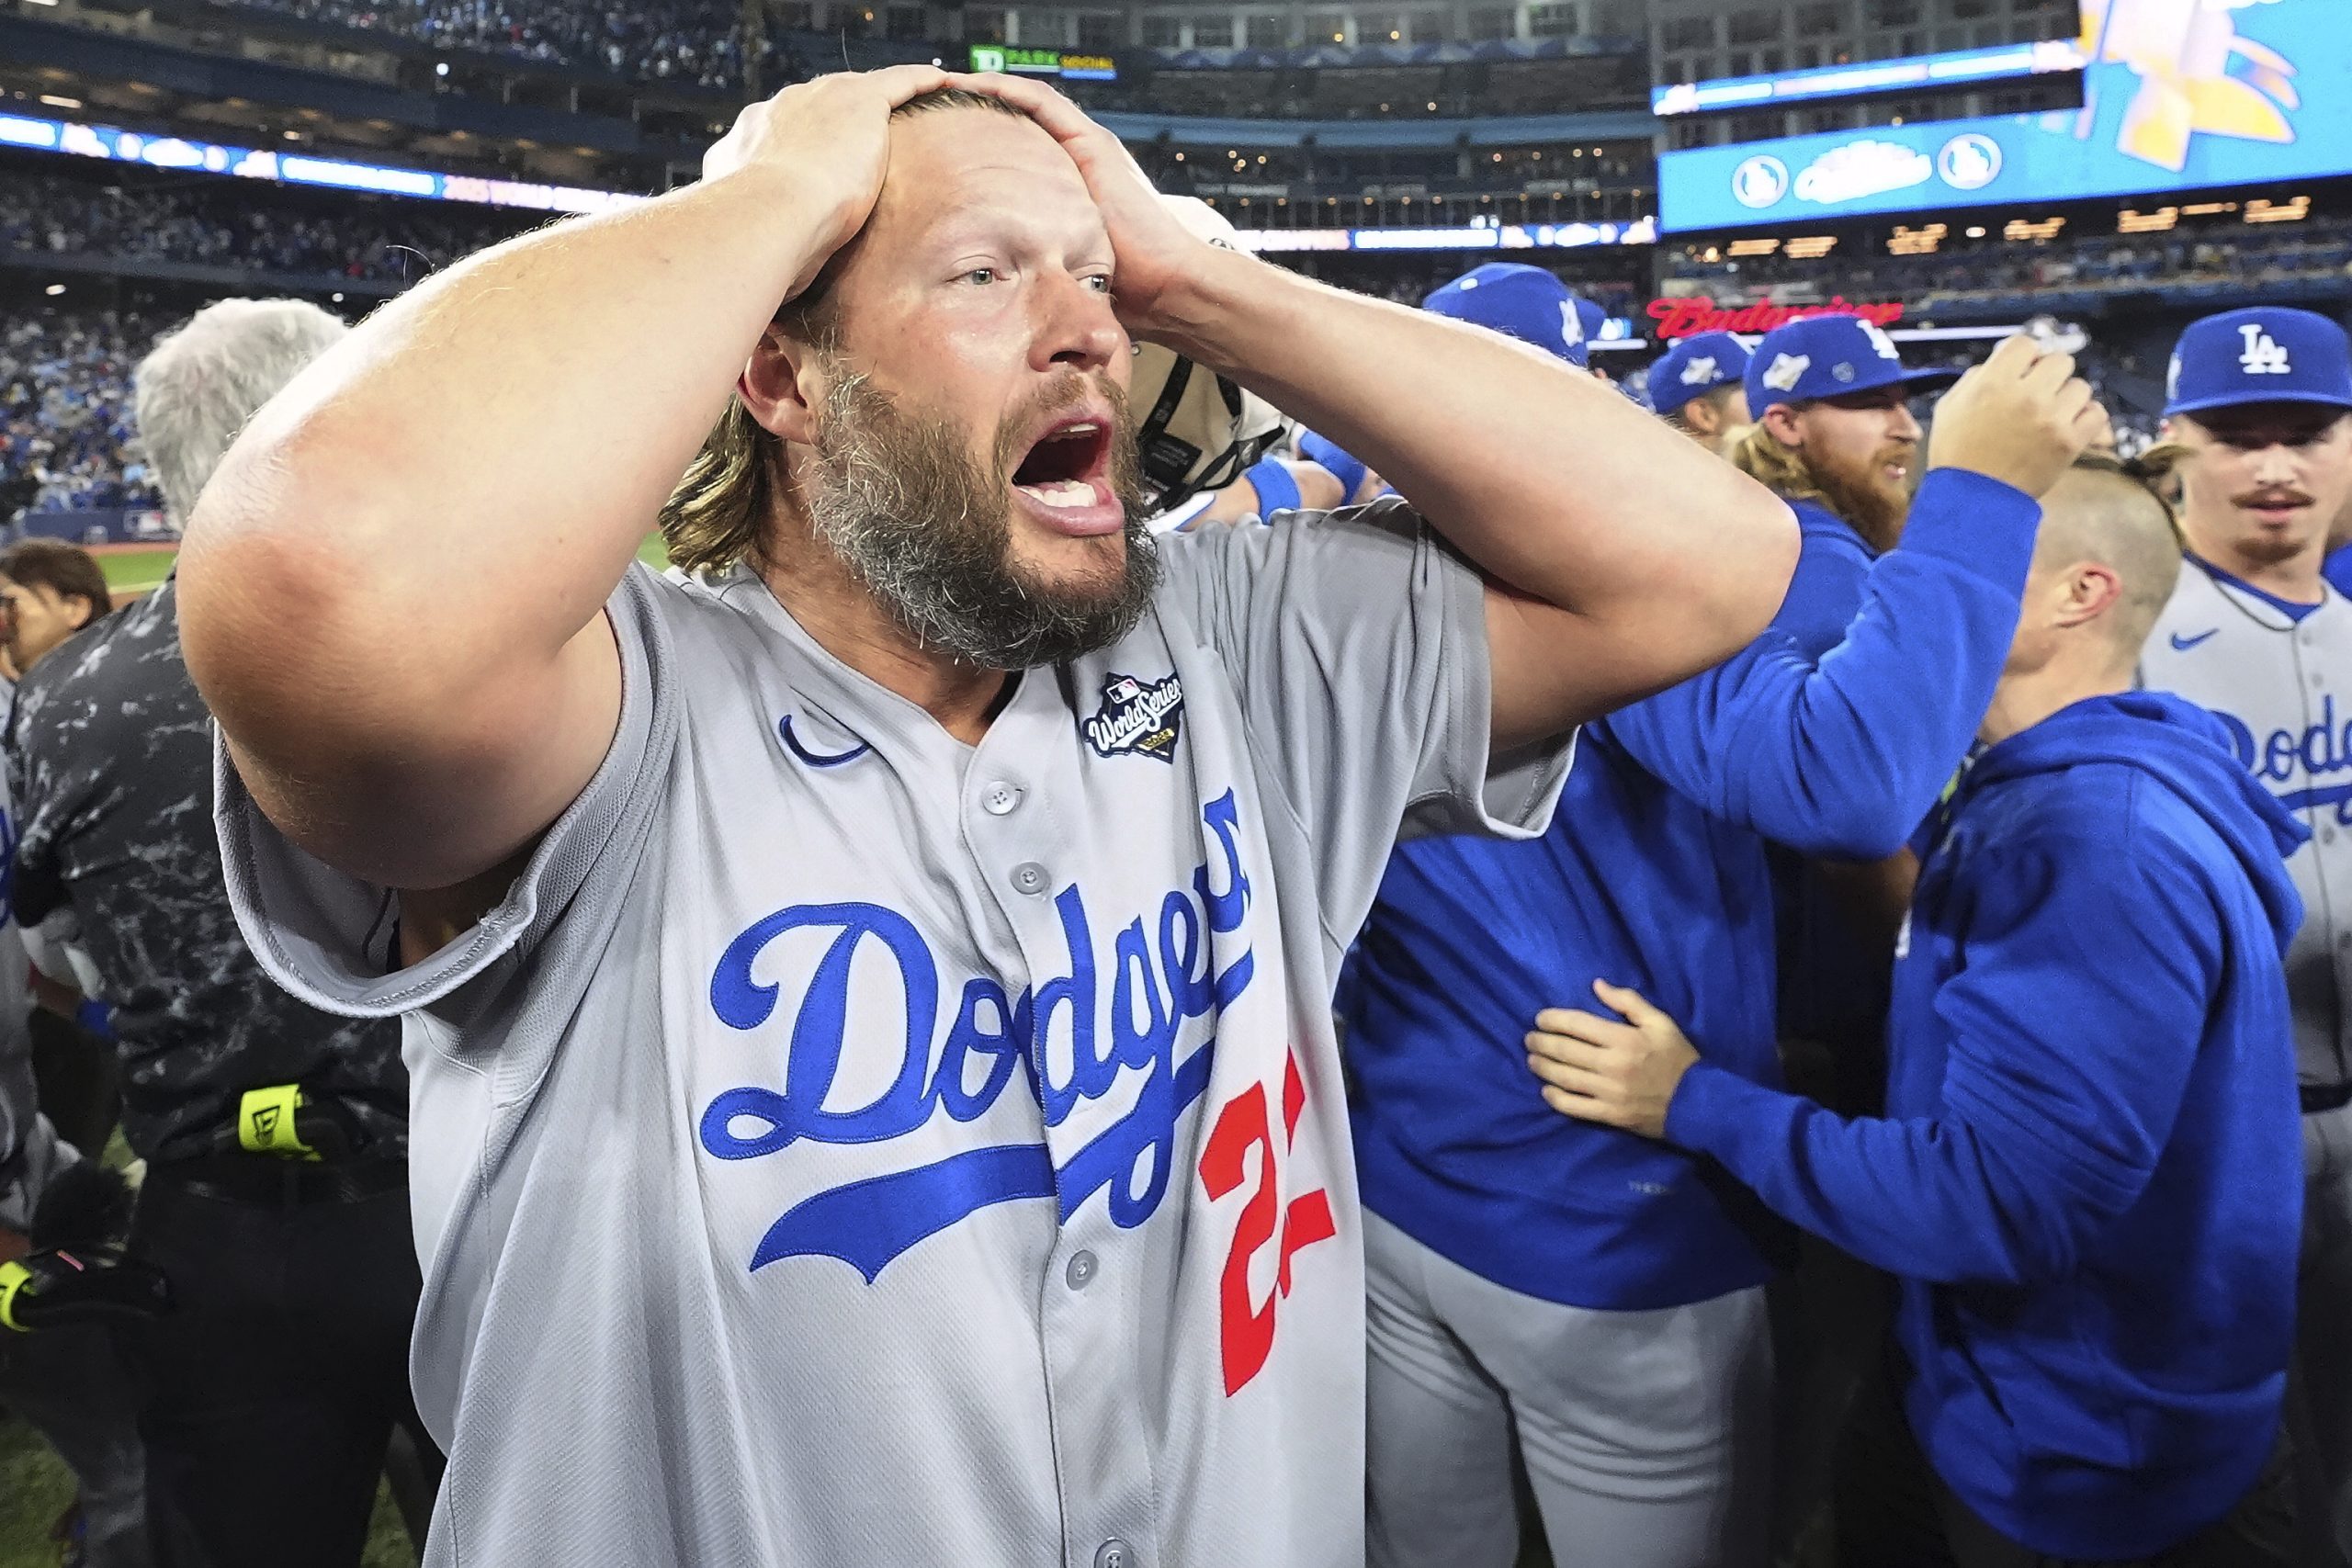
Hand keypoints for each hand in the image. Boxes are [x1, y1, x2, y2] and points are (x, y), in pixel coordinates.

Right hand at [701, 64, 950, 299]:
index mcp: (748, 143)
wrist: (765, 218)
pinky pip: (897, 83)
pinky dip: (918, 82)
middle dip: (839, 119)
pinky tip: (940, 83)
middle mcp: (779, 111)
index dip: (801, 148)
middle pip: (818, 107)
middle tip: (864, 134)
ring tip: (909, 100)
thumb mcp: (753, 247)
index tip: (816, 163)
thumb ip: (765, 256)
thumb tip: (766, 302)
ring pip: (858, 89)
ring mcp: (817, 100)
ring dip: (882, 96)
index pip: (781, 137)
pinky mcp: (857, 100)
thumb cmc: (753, 248)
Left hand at [946, 71, 1225, 335]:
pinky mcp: (1092, 143)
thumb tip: (991, 289)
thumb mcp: (1061, 271)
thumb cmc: (1121, 289)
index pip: (1019, 150)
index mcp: (1070, 187)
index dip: (982, 139)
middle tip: (937, 105)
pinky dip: (1008, 91)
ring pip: (1028, 103)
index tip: (943, 141)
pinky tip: (976, 86)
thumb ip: (1034, 265)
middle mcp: (1079, 160)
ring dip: (988, 90)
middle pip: (1021, 122)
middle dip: (980, 110)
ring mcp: (1088, 147)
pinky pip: (1042, 103)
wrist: (1164, 284)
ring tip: (947, 86)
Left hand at [1523, 980, 1700, 1139]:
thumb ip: (1628, 1001)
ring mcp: (1608, 1092)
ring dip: (1542, 1067)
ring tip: (1532, 1060)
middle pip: (1564, 1051)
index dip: (1552, 1020)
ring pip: (1564, 1078)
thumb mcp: (1660, 1022)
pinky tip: (1546, 1090)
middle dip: (1541, 1042)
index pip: (1577, 1025)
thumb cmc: (1677, 1059)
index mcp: (1623, 1038)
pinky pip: (1574, 1106)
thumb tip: (1597, 985)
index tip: (1540, 1018)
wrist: (1697, 1104)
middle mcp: (1611, 1065)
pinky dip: (1556, 1098)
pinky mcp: (1609, 1114)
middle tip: (1529, 1039)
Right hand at [1926, 334, 2102, 498]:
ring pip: (2081, 387)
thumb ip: (1976, 378)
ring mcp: (2051, 418)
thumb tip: (2002, 362)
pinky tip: (2070, 425)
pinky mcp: (2069, 442)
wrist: (1972, 501)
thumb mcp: (1949, 407)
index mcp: (1993, 382)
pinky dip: (2087, 417)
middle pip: (2060, 360)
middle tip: (2039, 394)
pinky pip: (2097, 413)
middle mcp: (2026, 395)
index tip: (2022, 371)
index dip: (2025, 356)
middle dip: (2050, 375)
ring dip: (2068, 398)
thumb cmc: (1957, 454)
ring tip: (2053, 415)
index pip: (2026, 343)